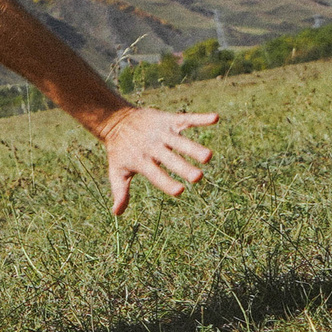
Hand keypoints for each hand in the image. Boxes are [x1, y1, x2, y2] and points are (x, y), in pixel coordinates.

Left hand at [100, 106, 216, 213]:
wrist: (116, 119)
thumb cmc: (119, 150)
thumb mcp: (117, 171)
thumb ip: (120, 191)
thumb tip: (117, 213)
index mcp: (141, 161)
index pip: (155, 174)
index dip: (166, 183)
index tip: (179, 191)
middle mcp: (152, 147)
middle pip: (170, 159)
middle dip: (184, 167)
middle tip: (198, 177)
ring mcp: (161, 132)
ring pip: (180, 141)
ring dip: (194, 148)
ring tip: (208, 156)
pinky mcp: (168, 120)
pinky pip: (186, 119)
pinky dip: (200, 118)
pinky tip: (215, 118)